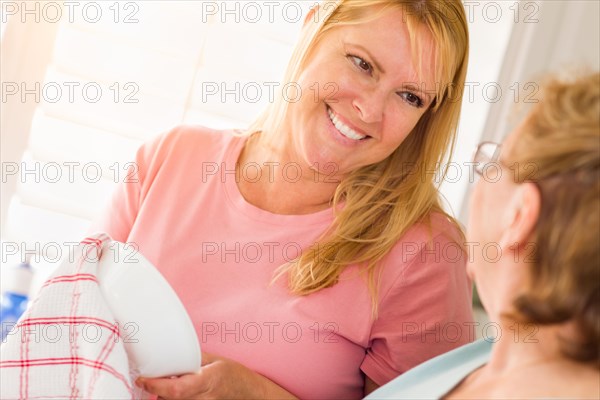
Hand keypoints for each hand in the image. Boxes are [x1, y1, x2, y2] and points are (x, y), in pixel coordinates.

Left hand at [135, 352, 296, 399]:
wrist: (248, 393)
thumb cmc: (234, 376)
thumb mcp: (215, 360)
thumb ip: (193, 359)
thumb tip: (171, 354)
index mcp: (207, 381)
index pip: (176, 389)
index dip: (156, 386)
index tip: (143, 379)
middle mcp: (203, 399)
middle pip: (169, 399)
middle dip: (157, 389)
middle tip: (153, 378)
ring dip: (164, 395)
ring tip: (169, 384)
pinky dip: (172, 399)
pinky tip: (176, 392)